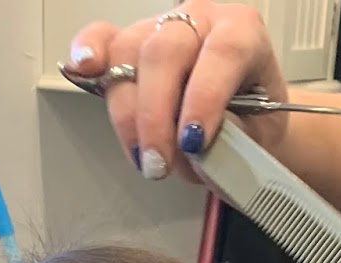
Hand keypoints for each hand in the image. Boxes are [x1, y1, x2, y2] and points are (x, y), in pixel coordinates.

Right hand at [67, 4, 289, 179]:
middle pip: (164, 52)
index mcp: (242, 32)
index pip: (222, 53)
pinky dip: (88, 54)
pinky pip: (103, 40)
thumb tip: (194, 152)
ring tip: (142, 157)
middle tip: (158, 164)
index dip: (204, 98)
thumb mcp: (258, 137)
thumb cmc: (254, 122)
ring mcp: (162, 29)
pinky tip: (82, 69)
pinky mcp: (132, 46)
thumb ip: (230, 141)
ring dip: (128, 114)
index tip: (194, 142)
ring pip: (128, 54)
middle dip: (155, 116)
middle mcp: (199, 20)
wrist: (248, 117)